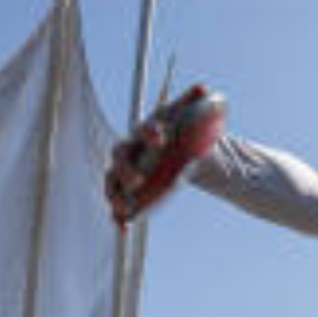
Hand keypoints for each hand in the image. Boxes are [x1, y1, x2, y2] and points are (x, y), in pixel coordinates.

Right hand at [103, 85, 226, 227]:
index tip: (161, 137)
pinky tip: (123, 228)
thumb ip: (194, 104)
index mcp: (146, 132)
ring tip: (122, 208)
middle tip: (138, 179)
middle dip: (126, 169)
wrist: (180, 152)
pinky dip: (119, 217)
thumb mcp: (190, 118)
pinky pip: (119, 205)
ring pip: (112, 183)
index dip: (150, 133)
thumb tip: (204, 89)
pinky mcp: (128, 193)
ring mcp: (126, 173)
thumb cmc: (181, 132)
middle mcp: (131, 151)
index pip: (143, 131)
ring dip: (115, 195)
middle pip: (120, 157)